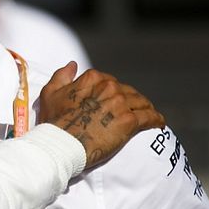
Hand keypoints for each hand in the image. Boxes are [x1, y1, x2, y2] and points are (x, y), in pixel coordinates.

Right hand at [38, 62, 164, 167]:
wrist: (59, 144)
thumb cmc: (52, 122)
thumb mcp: (50, 94)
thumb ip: (62, 76)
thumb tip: (73, 64)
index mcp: (92, 78)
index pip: (108, 81)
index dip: (110, 91)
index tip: (111, 100)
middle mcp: (109, 87)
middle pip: (127, 91)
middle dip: (129, 99)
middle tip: (129, 110)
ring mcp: (120, 103)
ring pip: (140, 102)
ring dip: (145, 108)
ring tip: (147, 114)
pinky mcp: (129, 121)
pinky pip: (149, 117)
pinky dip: (156, 119)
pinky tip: (158, 123)